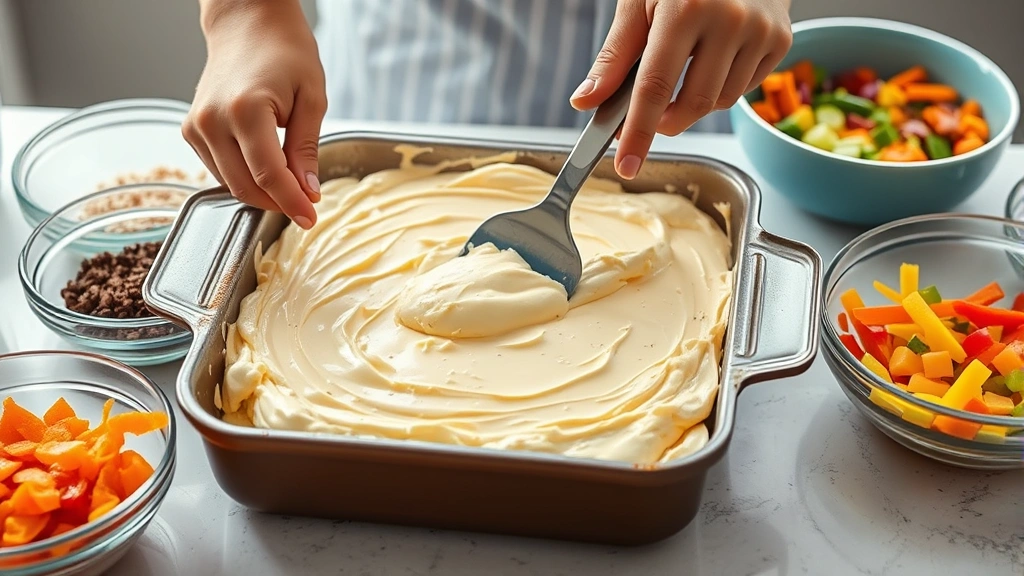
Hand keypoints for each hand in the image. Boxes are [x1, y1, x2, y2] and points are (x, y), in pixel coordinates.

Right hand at [182, 0, 325, 228]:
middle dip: (278, 203)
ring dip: (262, 193)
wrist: (247, 24)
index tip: (310, 217)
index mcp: (245, 110)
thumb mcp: (312, 97)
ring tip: (291, 183)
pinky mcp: (191, 130)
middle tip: (305, 204)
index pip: (269, 175)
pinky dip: (245, 177)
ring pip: (231, 184)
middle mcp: (212, 121)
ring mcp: (196, 126)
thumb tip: (308, 191)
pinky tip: (267, 168)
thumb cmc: (284, 51)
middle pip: (246, 186)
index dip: (291, 202)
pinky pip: (220, 170)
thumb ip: (306, 149)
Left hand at [570, 0, 791, 179]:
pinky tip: (713, 58)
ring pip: (719, 103)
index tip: (626, 165)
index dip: (638, 133)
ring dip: (693, 103)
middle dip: (665, 123)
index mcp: (686, 8)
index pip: (655, 88)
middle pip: (693, 105)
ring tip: (683, 68)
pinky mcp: (781, 41)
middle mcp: (730, 21)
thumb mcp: (639, 1)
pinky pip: (743, 89)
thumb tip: (586, 102)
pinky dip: (721, 87)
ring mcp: (761, 32)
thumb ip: (614, 56)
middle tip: (649, 117)